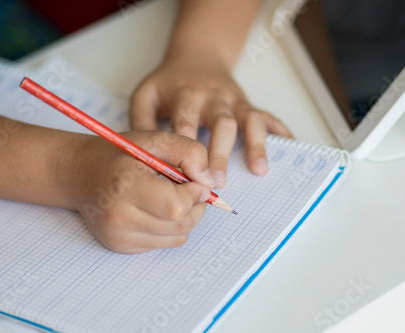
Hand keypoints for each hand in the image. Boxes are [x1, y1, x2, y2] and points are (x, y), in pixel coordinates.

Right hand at [57, 131, 213, 253]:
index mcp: (125, 185)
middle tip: (186, 188)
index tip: (191, 179)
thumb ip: (188, 152)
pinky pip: (163, 243)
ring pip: (177, 237)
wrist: (78, 174)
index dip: (194, 193)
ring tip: (170, 197)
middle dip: (194, 205)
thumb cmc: (117, 154)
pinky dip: (169, 228)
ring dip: (184, 217)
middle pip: (181, 224)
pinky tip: (154, 209)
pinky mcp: (120, 247)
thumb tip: (210, 182)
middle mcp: (119, 217)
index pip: (177, 205)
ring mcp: (118, 236)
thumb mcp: (153, 139)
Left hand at [130, 55, 292, 186]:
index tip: (185, 176)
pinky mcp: (247, 104)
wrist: (196, 56)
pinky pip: (268, 117)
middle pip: (221, 123)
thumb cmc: (169, 82)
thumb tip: (143, 156)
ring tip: (258, 170)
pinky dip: (281, 131)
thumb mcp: (146, 94)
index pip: (185, 122)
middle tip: (218, 181)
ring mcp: (234, 100)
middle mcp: (213, 97)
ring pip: (248, 119)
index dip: (186, 149)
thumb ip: (141, 123)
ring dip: (255, 144)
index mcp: (185, 95)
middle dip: (220, 152)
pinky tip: (289, 148)